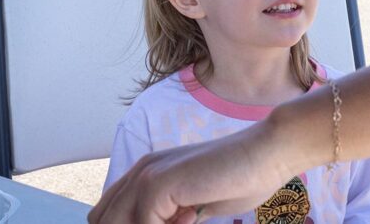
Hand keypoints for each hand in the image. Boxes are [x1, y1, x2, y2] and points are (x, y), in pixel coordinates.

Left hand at [88, 121, 293, 223]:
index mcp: (146, 174)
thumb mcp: (196, 207)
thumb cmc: (243, 178)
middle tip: (181, 223)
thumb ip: (173, 218)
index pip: (108, 215)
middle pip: (103, 220)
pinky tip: (191, 217)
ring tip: (186, 219)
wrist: (266, 152)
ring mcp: (147, 175)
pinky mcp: (158, 182)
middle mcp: (140, 171)